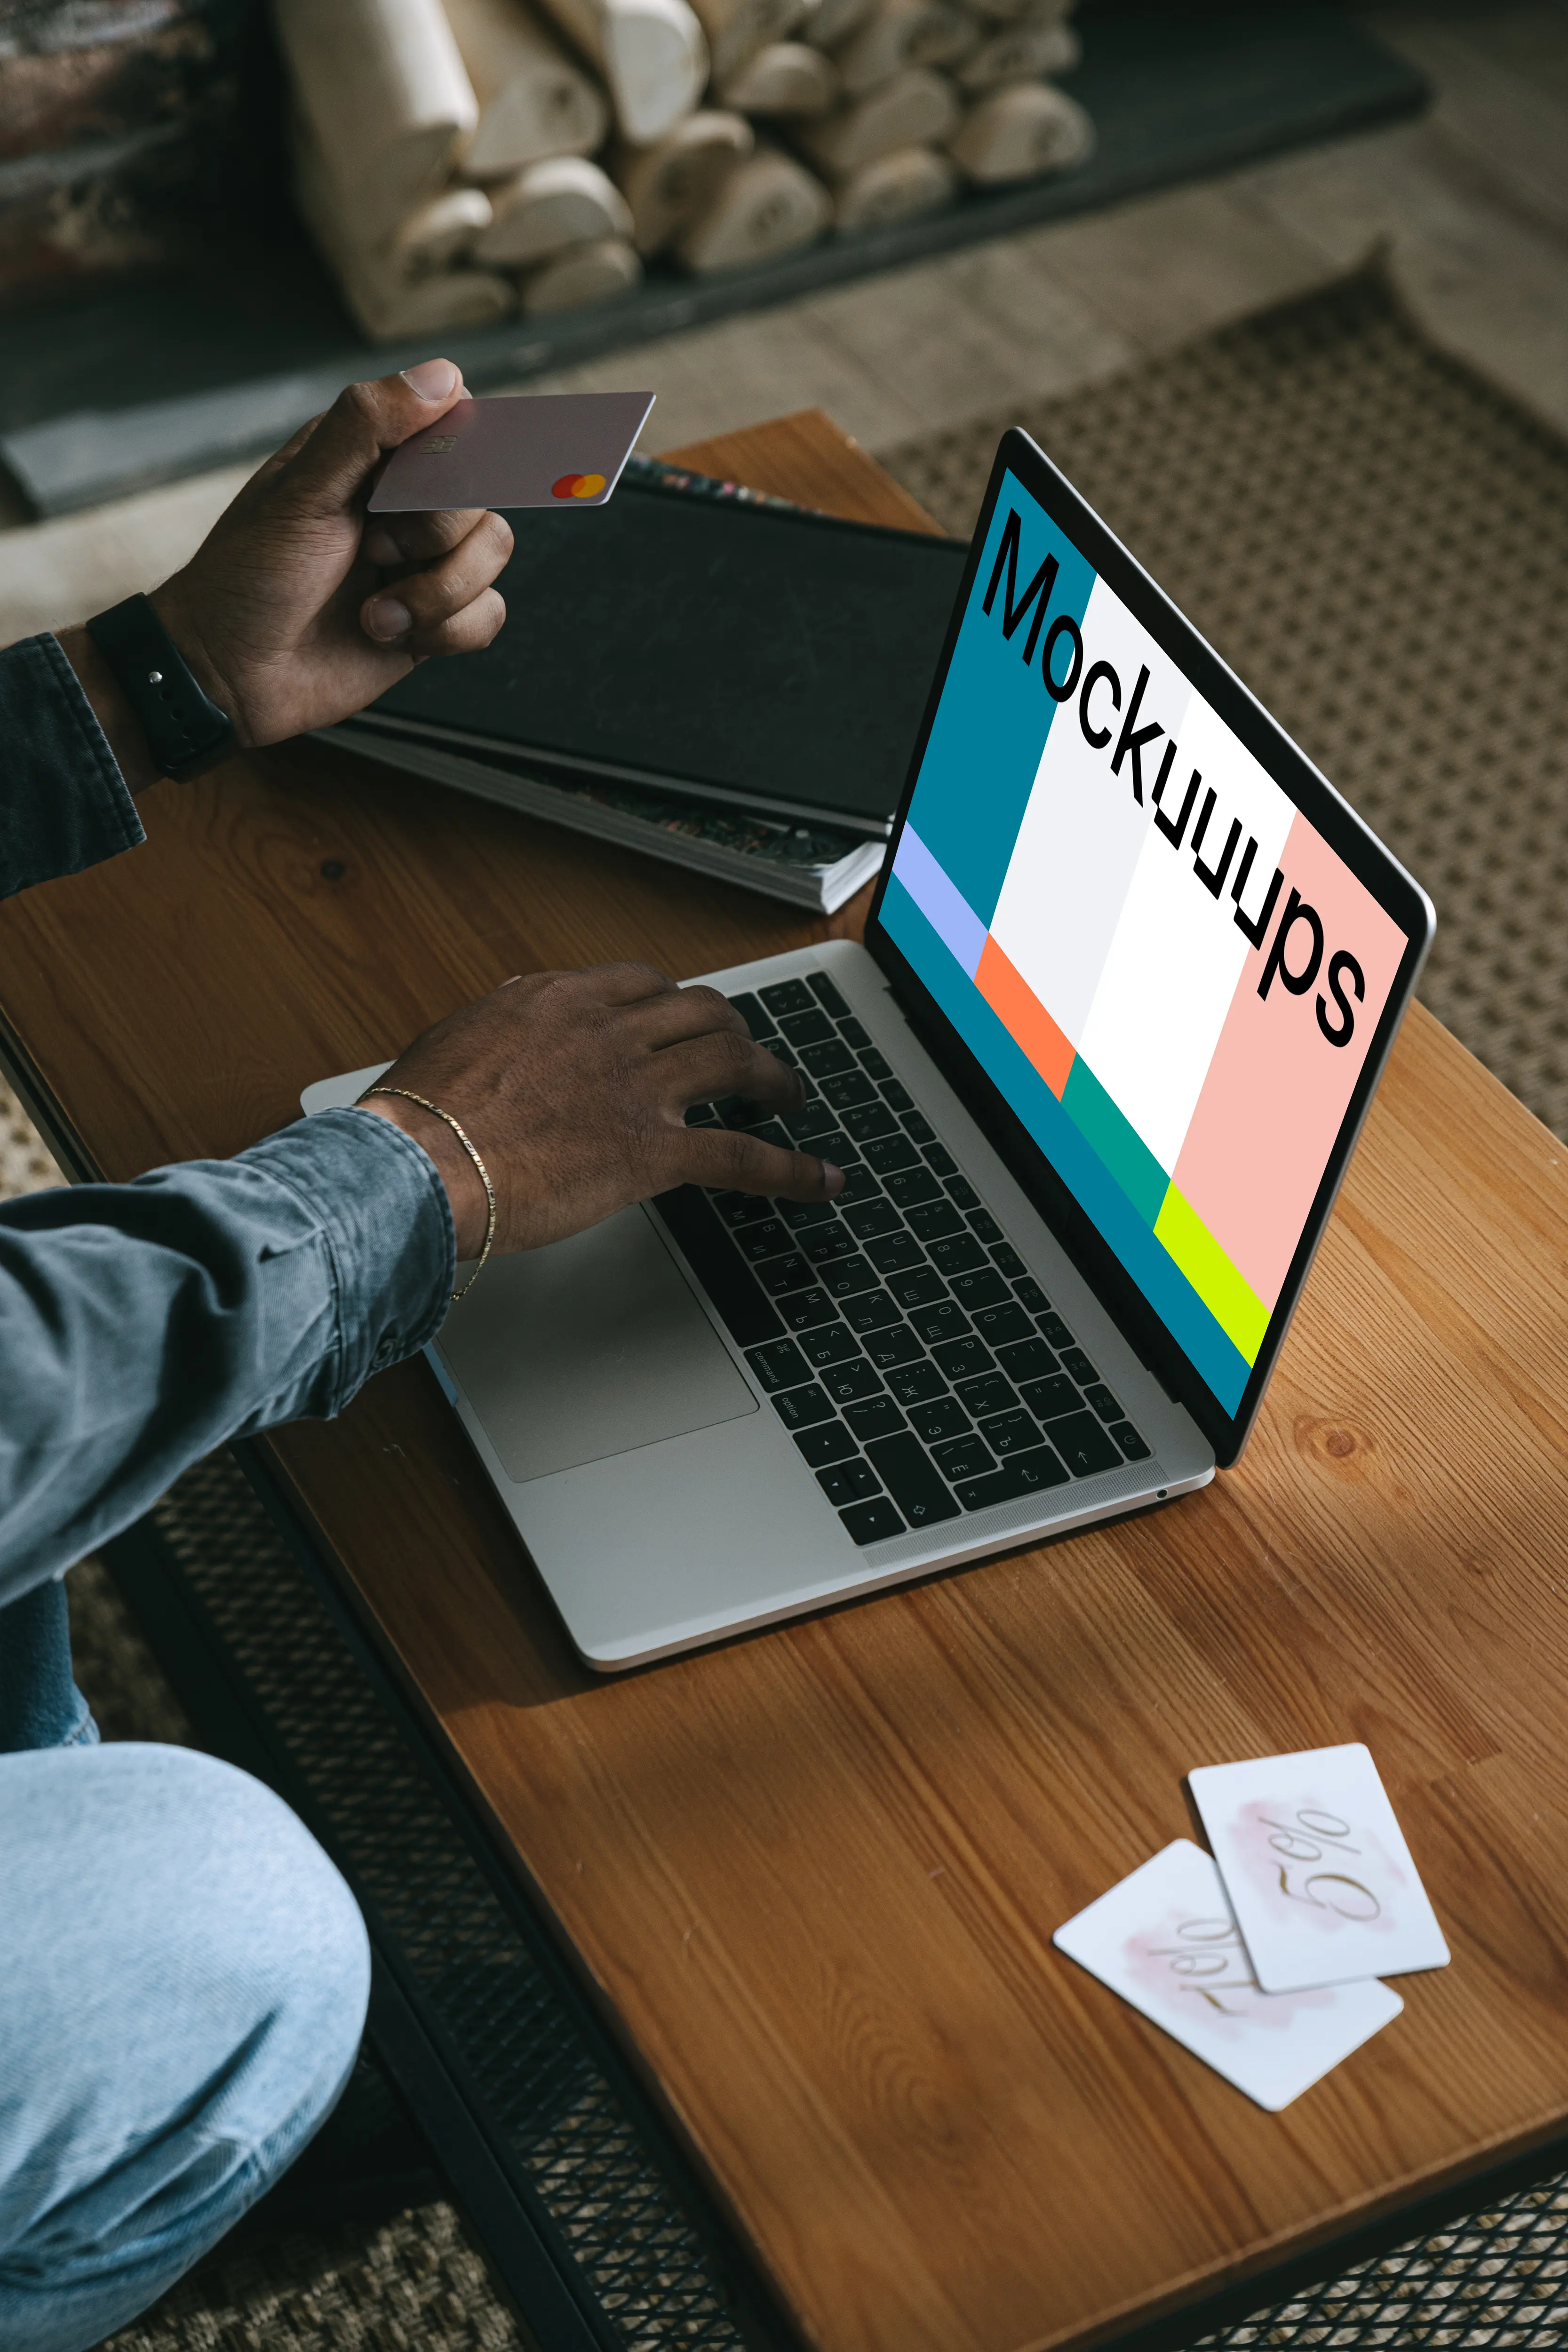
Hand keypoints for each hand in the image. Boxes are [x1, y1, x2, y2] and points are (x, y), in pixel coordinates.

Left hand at [60, 357, 512, 786]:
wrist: (232, 675)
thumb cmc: (248, 579)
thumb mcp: (300, 491)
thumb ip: (366, 426)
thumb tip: (442, 377)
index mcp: (370, 456)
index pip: (455, 423)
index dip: (455, 455)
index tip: (419, 486)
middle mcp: (403, 503)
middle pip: (482, 493)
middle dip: (433, 534)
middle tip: (372, 549)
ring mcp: (422, 562)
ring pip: (494, 553)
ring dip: (437, 592)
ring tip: (375, 612)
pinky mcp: (434, 619)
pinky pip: (487, 614)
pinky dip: (445, 631)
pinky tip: (389, 635)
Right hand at [360, 962, 843, 1258]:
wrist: (414, 1165)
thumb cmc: (416, 1120)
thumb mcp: (453, 1043)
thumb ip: (497, 1031)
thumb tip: (505, 1034)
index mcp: (556, 1001)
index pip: (640, 982)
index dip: (673, 1001)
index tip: (682, 1017)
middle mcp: (606, 1030)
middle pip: (699, 1009)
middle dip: (733, 1028)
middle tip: (746, 1051)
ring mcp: (634, 1087)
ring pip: (732, 1059)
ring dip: (771, 1075)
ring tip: (788, 1094)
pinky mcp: (651, 1151)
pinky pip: (741, 1154)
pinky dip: (791, 1169)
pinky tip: (820, 1180)